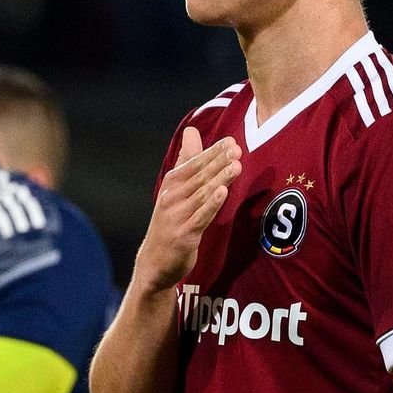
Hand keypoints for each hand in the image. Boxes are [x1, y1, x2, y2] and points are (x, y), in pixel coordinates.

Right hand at [134, 126, 240, 292]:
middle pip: (199, 176)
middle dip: (218, 162)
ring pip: (201, 194)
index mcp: (171, 184)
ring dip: (219, 179)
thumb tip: (191, 131)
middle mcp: (171, 197)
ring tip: (236, 166)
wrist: (155, 261)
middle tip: (236, 149)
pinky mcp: (184, 235)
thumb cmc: (170, 221)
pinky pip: (200, 217)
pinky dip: (211, 204)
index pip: (194, 164)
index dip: (212, 152)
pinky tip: (222, 192)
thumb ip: (186, 160)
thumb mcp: (176, 188)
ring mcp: (177, 216)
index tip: (230, 141)